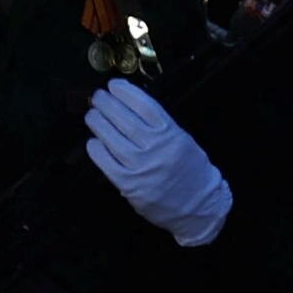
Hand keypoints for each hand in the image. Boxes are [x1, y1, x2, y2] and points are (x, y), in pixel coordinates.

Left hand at [85, 79, 231, 244]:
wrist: (200, 206)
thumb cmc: (190, 170)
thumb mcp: (181, 140)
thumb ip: (159, 126)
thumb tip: (128, 105)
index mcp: (171, 134)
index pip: (144, 105)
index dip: (125, 92)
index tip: (113, 85)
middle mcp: (156, 148)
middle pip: (124, 120)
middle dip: (106, 104)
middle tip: (97, 97)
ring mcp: (141, 167)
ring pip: (112, 138)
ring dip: (98, 123)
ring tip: (92, 115)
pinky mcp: (129, 185)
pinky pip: (106, 163)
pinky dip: (96, 150)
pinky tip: (93, 142)